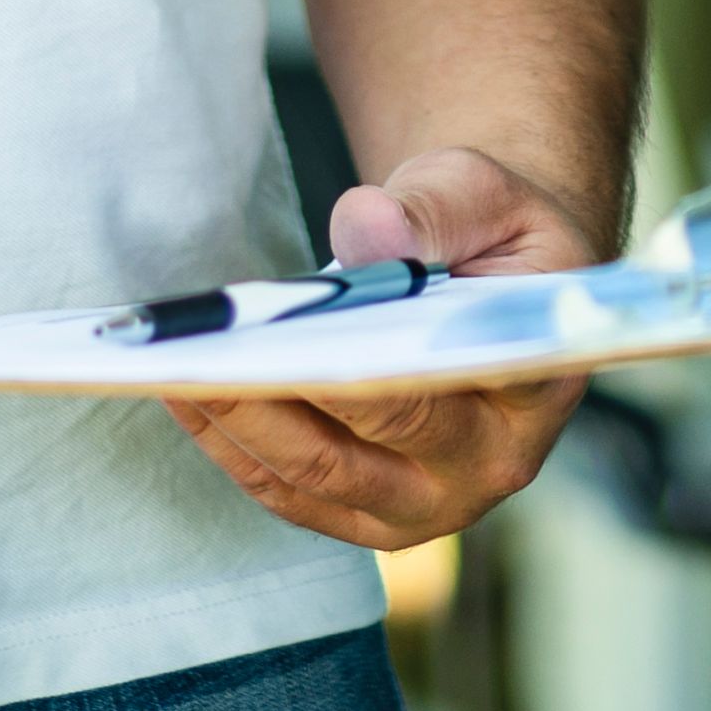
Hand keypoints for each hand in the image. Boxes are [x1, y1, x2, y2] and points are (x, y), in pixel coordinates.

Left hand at [168, 148, 608, 551]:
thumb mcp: (486, 192)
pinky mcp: (376, 517)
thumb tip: (368, 230)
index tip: (288, 338)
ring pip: (318, 476)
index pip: (446, 381)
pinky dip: (235, 447)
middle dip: (277, 393)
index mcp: (538, 384)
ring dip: (240, 424)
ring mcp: (433, 504)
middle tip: (201, 352)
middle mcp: (493, 465)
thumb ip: (436, 208)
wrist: (500, 283)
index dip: (366, 368)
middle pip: (369, 440)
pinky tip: (186, 393)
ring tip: (172, 365)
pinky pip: (292, 493)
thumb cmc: (493, 232)